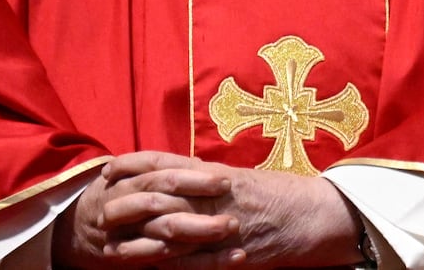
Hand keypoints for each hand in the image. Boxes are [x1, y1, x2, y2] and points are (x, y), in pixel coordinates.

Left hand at [53, 151, 361, 267]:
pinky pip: (201, 261)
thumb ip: (214, 179)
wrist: (322, 214)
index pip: (170, 164)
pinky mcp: (240, 253)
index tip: (110, 168)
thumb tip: (185, 176)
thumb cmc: (286, 195)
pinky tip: (152, 268)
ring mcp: (229, 225)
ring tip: (115, 244)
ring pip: (178, 231)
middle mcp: (222, 196)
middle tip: (101, 211)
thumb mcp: (247, 178)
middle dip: (132, 206)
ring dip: (145, 239)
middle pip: (166, 198)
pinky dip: (175, 265)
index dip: (137, 165)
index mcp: (222, 174)